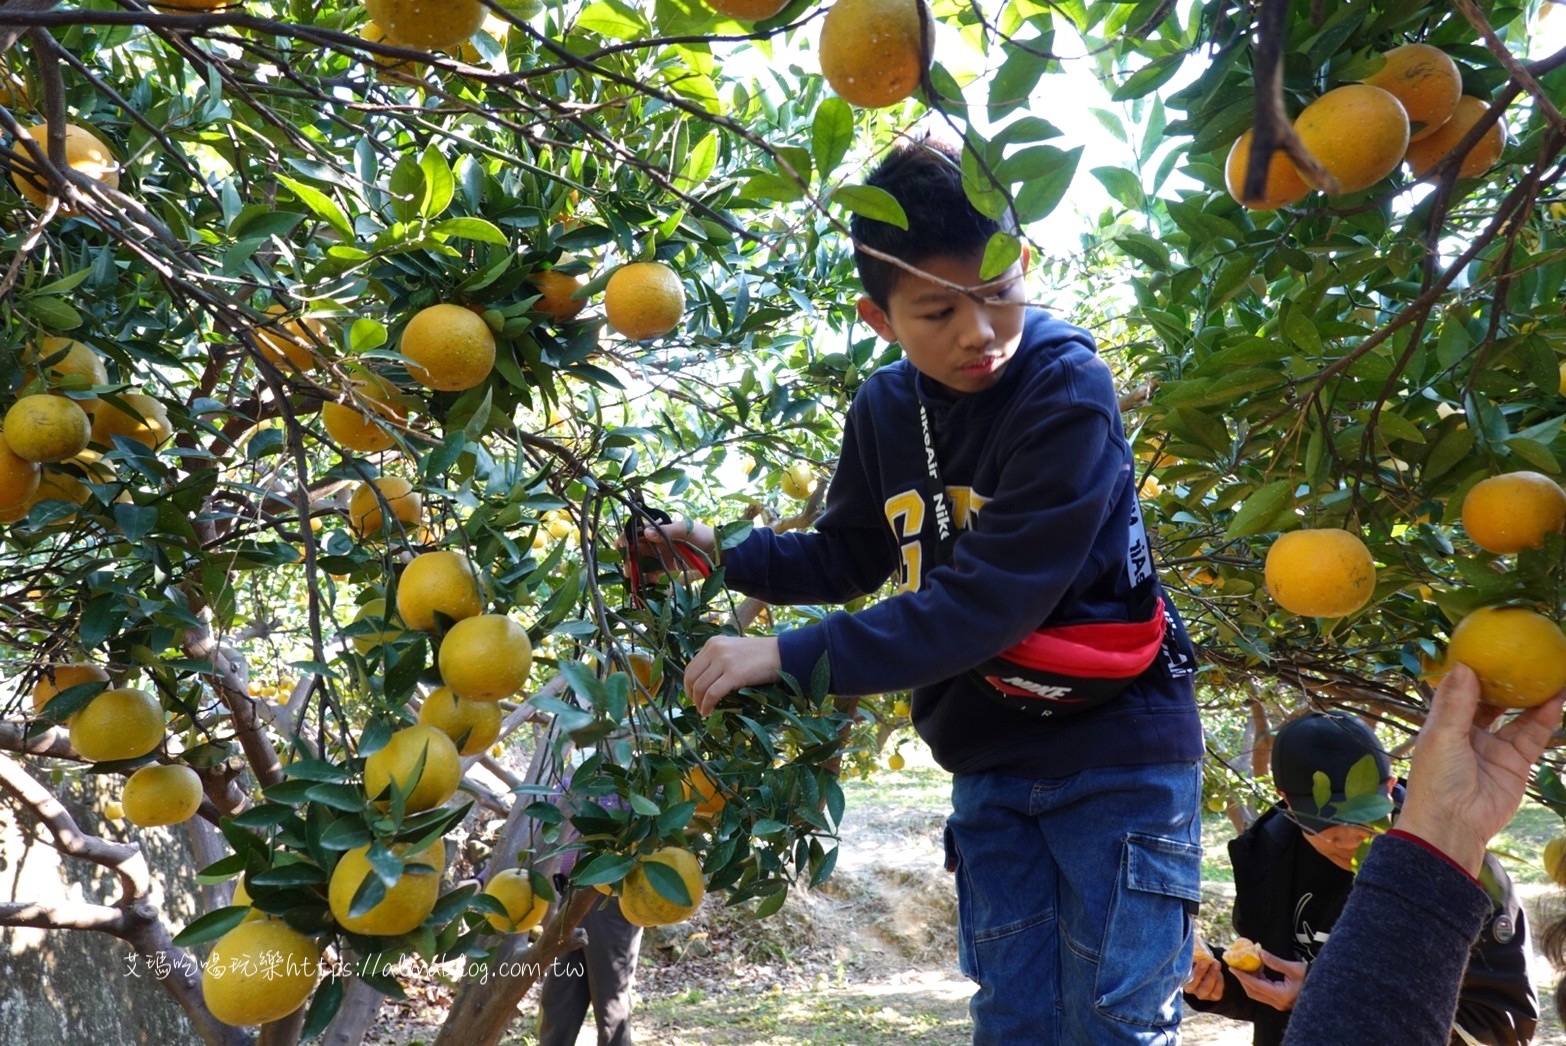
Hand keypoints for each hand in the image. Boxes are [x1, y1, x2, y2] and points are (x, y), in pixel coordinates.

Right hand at [633, 519, 714, 578]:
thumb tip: (646, 533)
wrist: (721, 552)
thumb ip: (667, 531)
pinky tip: (645, 585)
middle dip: (629, 557)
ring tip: (633, 578)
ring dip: (636, 570)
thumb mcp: (686, 529)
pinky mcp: (668, 569)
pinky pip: (654, 574)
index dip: (626, 537)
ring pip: (642, 562)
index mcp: (660, 529)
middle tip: (628, 568)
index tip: (620, 545)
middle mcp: (658, 542)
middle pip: (636, 549)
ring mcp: (662, 556)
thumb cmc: (704, 535)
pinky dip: (648, 579)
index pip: (637, 531)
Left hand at [684, 635, 779, 714]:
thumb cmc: (760, 655)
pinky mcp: (734, 674)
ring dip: (699, 703)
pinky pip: (712, 693)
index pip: (691, 667)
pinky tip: (709, 711)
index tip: (694, 696)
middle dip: (692, 695)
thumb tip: (703, 683)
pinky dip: (707, 705)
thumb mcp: (733, 652)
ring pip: (700, 686)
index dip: (689, 685)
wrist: (781, 653)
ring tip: (704, 711)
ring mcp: (724, 661)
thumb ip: (717, 661)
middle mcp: (715, 650)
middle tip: (698, 706)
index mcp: (712, 643)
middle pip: (691, 677)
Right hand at [1183, 946, 1223, 1000]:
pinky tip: (1219, 973)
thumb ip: (1190, 948)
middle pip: (1193, 985)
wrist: (1207, 967)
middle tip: (1206, 961)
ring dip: (1212, 976)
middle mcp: (1189, 989)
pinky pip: (1216, 993)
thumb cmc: (1197, 957)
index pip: (1182, 978)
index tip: (1196, 961)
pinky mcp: (1212, 996)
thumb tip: (1189, 938)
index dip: (1188, 970)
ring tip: (1216, 964)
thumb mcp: (1192, 952)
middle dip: (1200, 973)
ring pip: (1205, 989)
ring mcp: (1201, 994)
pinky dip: (1219, 983)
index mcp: (1181, 978)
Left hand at [1230, 946, 1305, 1011]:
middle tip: (1235, 965)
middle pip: (1253, 992)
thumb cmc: (1311, 977)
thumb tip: (1259, 952)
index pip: (1256, 986)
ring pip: (1257, 993)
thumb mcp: (1294, 968)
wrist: (1324, 989)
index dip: (1243, 976)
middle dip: (1243, 979)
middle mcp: (1278, 1002)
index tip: (1232, 968)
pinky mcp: (1280, 1001)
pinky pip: (1263, 992)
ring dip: (1250, 980)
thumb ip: (1275, 961)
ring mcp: (1279, 1003)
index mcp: (1281, 995)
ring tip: (1246, 965)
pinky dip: (1257, 981)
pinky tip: (1257, 969)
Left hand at [1394, 663, 1565, 875]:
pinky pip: (1534, 735)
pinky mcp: (1516, 762)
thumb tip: (1464, 665)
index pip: (1461, 691)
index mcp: (1445, 724)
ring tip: (1549, 670)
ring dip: (1532, 695)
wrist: (1454, 823)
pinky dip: (1546, 716)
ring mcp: (1495, 747)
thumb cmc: (1437, 778)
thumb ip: (1456, 703)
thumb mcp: (1443, 735)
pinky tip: (1557, 697)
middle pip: (1492, 700)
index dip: (1474, 672)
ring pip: (1518, 715)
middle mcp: (1470, 732)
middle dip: (1507, 680)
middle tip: (1524, 654)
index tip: (1488, 647)